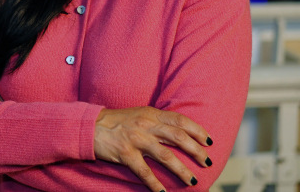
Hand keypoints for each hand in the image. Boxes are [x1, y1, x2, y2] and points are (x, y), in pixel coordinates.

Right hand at [94, 107, 212, 190]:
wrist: (90, 126)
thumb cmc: (116, 121)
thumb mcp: (139, 115)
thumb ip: (157, 121)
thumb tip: (178, 131)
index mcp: (151, 114)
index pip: (180, 120)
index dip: (197, 130)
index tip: (208, 141)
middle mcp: (146, 125)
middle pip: (178, 138)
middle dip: (196, 151)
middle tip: (207, 162)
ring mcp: (136, 140)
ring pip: (166, 156)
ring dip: (182, 170)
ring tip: (193, 181)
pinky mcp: (125, 154)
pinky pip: (144, 172)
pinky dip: (155, 185)